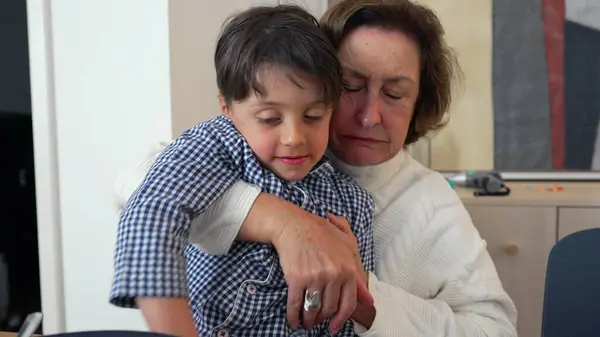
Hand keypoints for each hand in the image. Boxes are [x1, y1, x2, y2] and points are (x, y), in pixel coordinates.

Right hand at [272, 209, 373, 333]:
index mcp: (348, 269)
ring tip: (305, 322)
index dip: (341, 319)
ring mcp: (315, 277)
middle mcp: (334, 274)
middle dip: (323, 319)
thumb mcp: (347, 247)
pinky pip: (296, 304)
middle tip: (317, 322)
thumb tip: (368, 298)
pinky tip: (293, 321)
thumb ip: (358, 273)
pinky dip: (293, 316)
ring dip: (309, 320)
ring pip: (313, 309)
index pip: (348, 303)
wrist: (294, 224)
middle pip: (329, 308)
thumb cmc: (321, 232)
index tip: (334, 326)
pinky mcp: (297, 278)